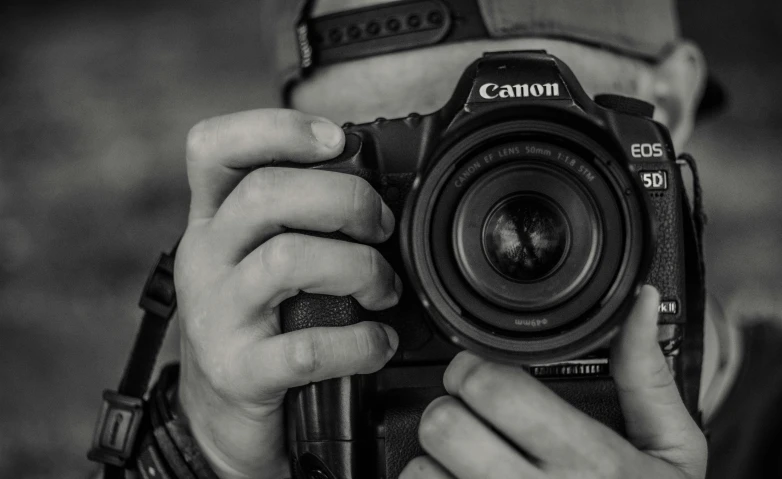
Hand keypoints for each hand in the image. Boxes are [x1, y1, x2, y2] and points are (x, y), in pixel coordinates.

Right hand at [175, 109, 401, 478]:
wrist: (219, 414)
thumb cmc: (257, 321)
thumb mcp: (259, 258)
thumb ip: (299, 219)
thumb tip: (379, 188)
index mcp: (213, 221)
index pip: (215, 148)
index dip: (276, 129)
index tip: (336, 138)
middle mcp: (205, 258)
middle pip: (265, 195)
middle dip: (343, 199)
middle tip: (380, 227)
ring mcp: (216, 315)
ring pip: (287, 261)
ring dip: (358, 267)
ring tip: (385, 289)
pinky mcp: (238, 370)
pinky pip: (306, 347)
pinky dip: (358, 342)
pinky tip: (377, 343)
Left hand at [401, 286, 706, 478]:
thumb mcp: (674, 449)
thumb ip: (648, 376)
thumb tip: (640, 302)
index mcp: (588, 458)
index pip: (494, 389)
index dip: (474, 368)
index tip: (480, 371)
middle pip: (445, 424)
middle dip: (448, 407)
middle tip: (464, 409)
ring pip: (422, 471)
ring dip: (432, 458)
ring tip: (462, 457)